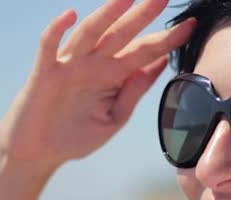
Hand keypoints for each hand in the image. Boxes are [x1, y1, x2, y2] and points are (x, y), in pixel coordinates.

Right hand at [0, 0, 195, 166]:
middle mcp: (93, 65)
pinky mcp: (45, 73)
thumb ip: (134, 92)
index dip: (167, 39)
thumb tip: (159, 64)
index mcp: (113, 76)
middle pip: (122, 34)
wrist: (39, 153)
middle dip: (143, 15)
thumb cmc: (76, 136)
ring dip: (107, 15)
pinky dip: (57, 30)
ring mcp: (69, 66)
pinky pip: (49, 46)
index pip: (145, 52)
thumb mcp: (114, 118)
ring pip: (90, 33)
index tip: (191, 25)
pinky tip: (71, 15)